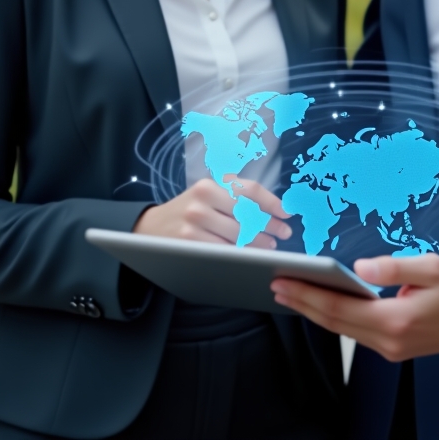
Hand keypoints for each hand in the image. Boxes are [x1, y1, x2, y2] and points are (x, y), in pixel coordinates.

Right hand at [134, 176, 291, 247]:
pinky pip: (221, 250)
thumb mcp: (210, 193)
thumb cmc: (190, 209)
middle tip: (283, 235)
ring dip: (257, 243)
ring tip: (269, 247)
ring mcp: (194, 221)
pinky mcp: (187, 242)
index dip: (272, 203)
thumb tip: (274, 209)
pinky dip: (238, 254)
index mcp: (212, 183)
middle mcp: (203, 198)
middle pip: (246, 214)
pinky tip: (247, 256)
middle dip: (269, 226)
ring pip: (236, 235)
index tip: (287, 214)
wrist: (151, 226)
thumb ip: (237, 196)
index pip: (250, 191)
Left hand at [270, 254, 438, 360]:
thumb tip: (362, 266)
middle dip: (303, 303)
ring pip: (341, 330)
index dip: (309, 295)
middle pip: (334, 323)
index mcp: (395, 320)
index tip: (285, 281)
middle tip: (276, 285)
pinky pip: (353, 332)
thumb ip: (395, 266)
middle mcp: (387, 340)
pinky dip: (333, 317)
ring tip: (292, 292)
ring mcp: (388, 348)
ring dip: (314, 311)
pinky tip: (322, 303)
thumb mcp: (431, 268)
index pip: (339, 308)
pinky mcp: (391, 346)